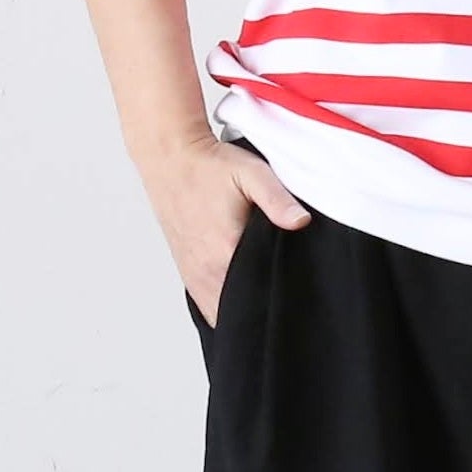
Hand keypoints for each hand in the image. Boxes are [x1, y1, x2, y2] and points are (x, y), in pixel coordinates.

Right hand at [139, 132, 309, 326]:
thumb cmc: (210, 166)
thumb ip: (278, 200)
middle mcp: (206, 270)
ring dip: (241, 312)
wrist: (170, 158)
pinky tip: (240, 300)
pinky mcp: (187, 271)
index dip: (280, 303)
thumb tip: (301, 222)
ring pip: (221, 313)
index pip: (258, 298)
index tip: (297, 302)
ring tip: (265, 305)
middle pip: (240, 311)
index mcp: (225, 252)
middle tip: (287, 306)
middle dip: (263, 312)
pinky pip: (207, 305)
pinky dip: (224, 307)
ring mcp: (194, 274)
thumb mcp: (251, 173)